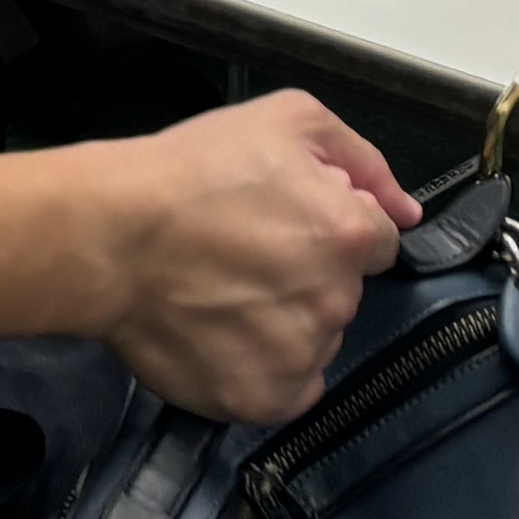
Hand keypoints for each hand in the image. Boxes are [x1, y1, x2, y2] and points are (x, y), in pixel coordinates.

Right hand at [96, 91, 414, 423]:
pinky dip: (266, 368)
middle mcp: (335, 302)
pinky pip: (289, 389)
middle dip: (310, 272)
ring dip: (288, 321)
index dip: (331, 224)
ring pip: (316, 339)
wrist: (110, 237)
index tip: (286, 220)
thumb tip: (408, 212)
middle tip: (247, 251)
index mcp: (349, 234)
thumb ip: (362, 158)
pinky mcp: (260, 399)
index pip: (376, 241)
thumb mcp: (287, 119)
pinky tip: (229, 335)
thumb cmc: (193, 170)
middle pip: (344, 291)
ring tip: (228, 293)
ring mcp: (298, 356)